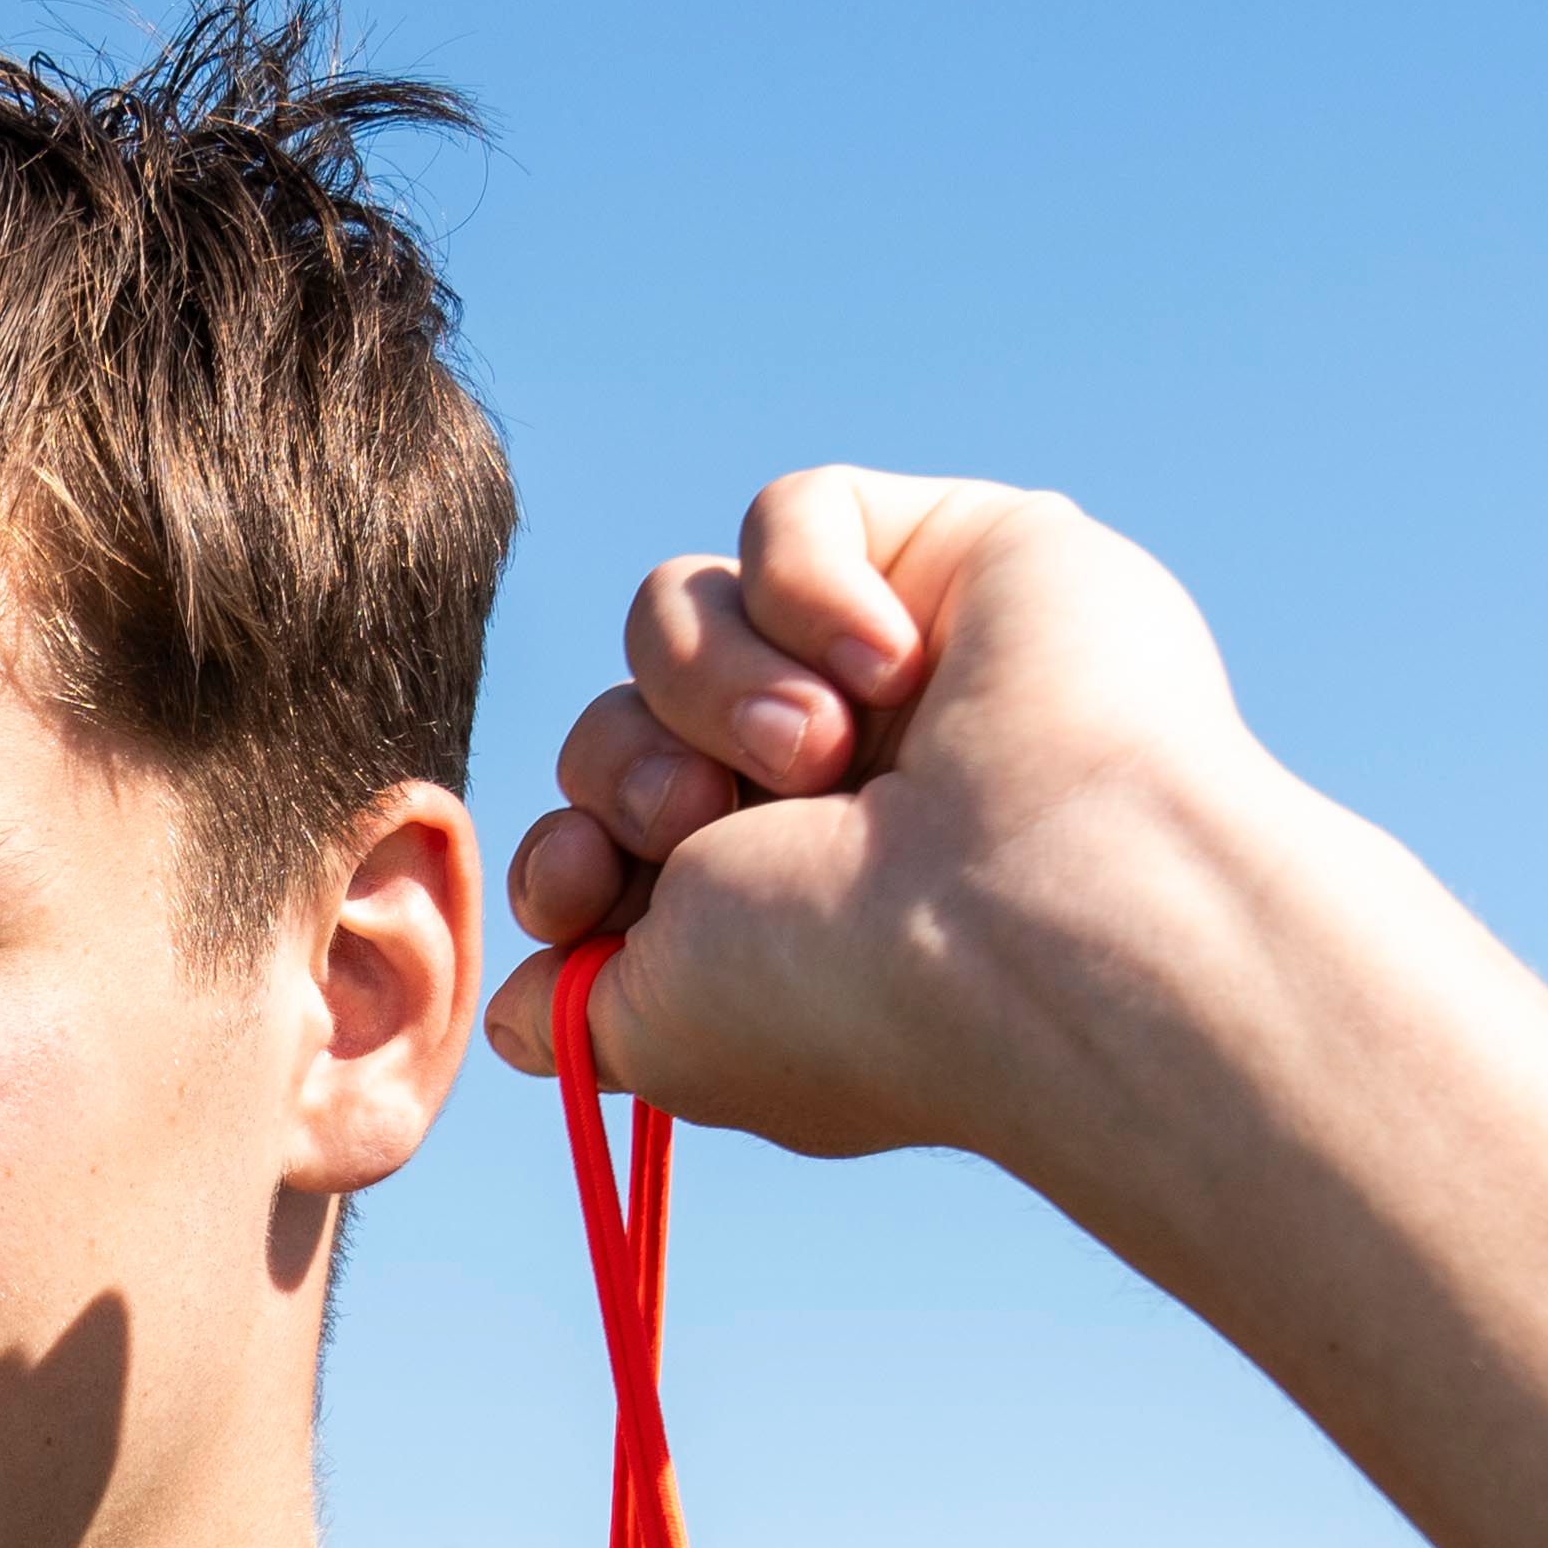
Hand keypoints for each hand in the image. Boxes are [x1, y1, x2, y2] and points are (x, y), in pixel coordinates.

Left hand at [483, 471, 1279, 1173]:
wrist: (1034, 918)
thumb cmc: (856, 994)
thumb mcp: (668, 1034)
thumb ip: (574, 1013)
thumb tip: (513, 1017)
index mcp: (771, 903)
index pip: (597, 833)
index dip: (561, 850)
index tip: (578, 887)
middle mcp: (829, 789)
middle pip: (617, 717)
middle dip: (630, 771)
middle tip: (709, 823)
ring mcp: (889, 670)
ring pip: (677, 608)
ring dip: (718, 687)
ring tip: (822, 756)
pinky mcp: (951, 551)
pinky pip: (788, 513)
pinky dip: (811, 587)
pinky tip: (898, 666)